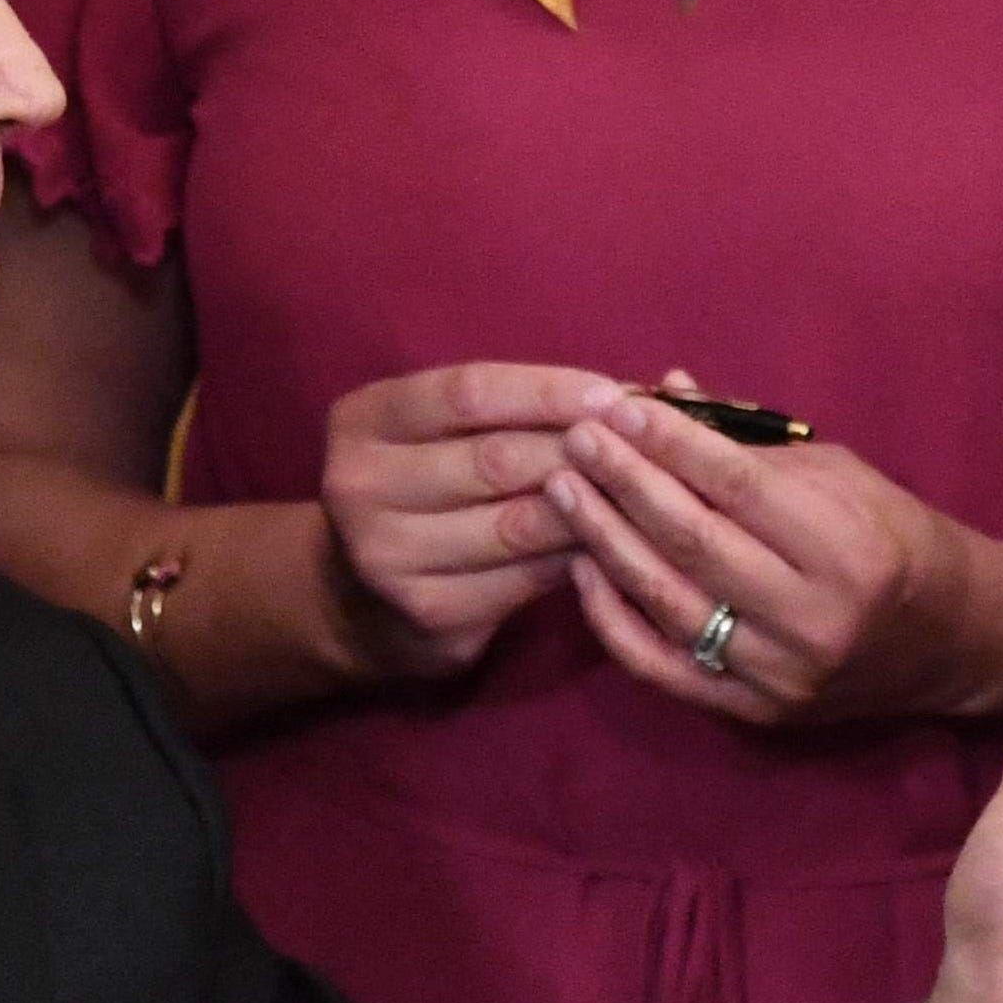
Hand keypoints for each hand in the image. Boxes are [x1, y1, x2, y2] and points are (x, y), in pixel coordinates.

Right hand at [316, 361, 624, 682]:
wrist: (362, 598)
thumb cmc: (425, 485)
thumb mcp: (438, 432)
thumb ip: (510, 406)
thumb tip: (628, 391)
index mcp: (364, 421)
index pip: (468, 393)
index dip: (547, 391)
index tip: (611, 394)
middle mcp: (361, 486)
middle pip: (496, 458)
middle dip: (579, 448)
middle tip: (641, 444)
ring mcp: (390, 556)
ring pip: (519, 523)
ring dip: (590, 505)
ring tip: (637, 489)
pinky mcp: (430, 611)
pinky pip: (527, 577)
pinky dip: (576, 554)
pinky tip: (608, 539)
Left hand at [545, 385, 1002, 726]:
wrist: (952, 641)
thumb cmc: (895, 536)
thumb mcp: (841, 473)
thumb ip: (750, 441)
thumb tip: (664, 389)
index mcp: (847, 547)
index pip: (738, 487)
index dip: (671, 444)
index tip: (617, 407)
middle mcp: (814, 617)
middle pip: (694, 542)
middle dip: (625, 483)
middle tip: (576, 438)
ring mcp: (781, 674)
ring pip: (670, 602)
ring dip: (605, 541)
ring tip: (563, 489)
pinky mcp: (757, 712)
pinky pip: (663, 666)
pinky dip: (614, 618)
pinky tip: (583, 568)